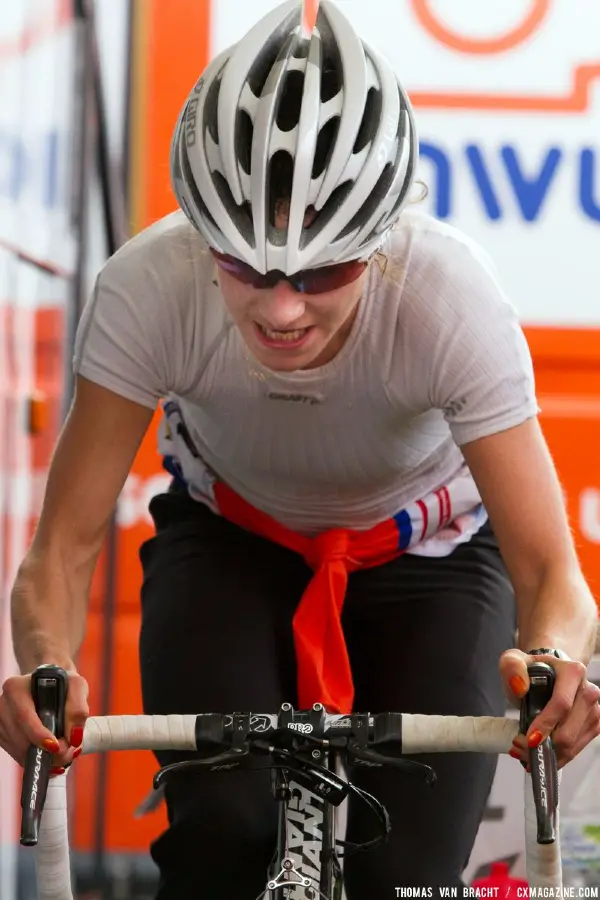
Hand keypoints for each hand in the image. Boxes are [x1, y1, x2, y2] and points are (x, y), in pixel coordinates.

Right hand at [0, 670, 88, 773]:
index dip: (38, 734)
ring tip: (62, 752)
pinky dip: (34, 757)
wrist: (51, 685)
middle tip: (65, 753)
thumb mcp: (76, 686)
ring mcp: (1, 721)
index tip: (55, 746)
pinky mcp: (2, 734)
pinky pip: (16, 753)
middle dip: (43, 751)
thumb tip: (74, 736)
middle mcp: (4, 704)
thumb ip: (78, 708)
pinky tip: (49, 752)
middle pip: (19, 737)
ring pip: (18, 749)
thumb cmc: (62, 684)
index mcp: (16, 688)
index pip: (23, 715)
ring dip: (40, 757)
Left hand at [500, 649, 599, 767]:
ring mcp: (594, 711)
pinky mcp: (593, 726)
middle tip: (519, 747)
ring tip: (525, 752)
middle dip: (544, 745)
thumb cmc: (531, 670)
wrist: (547, 676)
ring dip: (549, 754)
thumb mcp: (513, 661)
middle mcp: (589, 691)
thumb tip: (519, 687)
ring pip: (573, 744)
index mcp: (573, 672)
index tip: (530, 739)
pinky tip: (541, 754)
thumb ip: (512, 667)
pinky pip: (577, 749)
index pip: (562, 703)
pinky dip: (558, 756)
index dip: (546, 723)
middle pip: (569, 730)